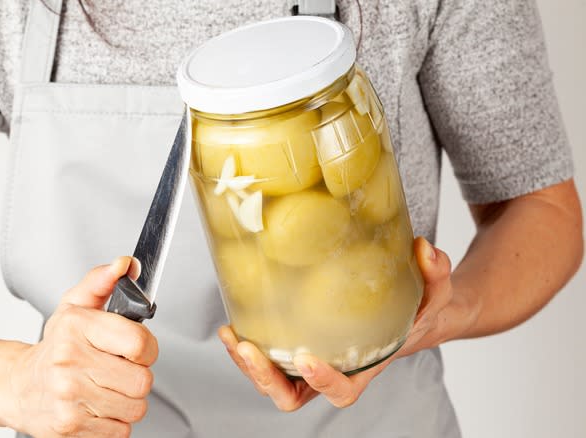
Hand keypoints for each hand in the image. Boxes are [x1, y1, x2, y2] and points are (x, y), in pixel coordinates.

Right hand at [0, 257, 157, 436]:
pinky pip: (120, 430)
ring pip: (135, 407)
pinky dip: (113, 423)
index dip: (146, 349)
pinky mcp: (70, 427)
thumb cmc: (54, 348)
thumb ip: (101, 282)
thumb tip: (124, 265)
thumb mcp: (74, 307)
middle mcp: (70, 362)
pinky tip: (95, 407)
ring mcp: (68, 397)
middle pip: (142, 381)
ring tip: (104, 389)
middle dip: (135, 377)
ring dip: (126, 401)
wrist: (17, 387)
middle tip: (115, 370)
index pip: (140, 343)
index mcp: (76, 328)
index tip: (134, 349)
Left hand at [219, 237, 459, 410]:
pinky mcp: (295, 343)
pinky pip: (266, 355)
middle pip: (291, 395)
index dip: (321, 382)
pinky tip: (233, 319)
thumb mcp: (436, 293)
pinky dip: (246, 344)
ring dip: (246, 364)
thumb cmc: (420, 310)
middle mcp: (332, 370)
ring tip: (230, 335)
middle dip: (265, 378)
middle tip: (247, 347)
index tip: (305, 358)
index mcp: (364, 368)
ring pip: (271, 380)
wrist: (411, 313)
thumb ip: (434, 275)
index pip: (340, 392)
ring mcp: (310, 361)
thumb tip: (424, 249)